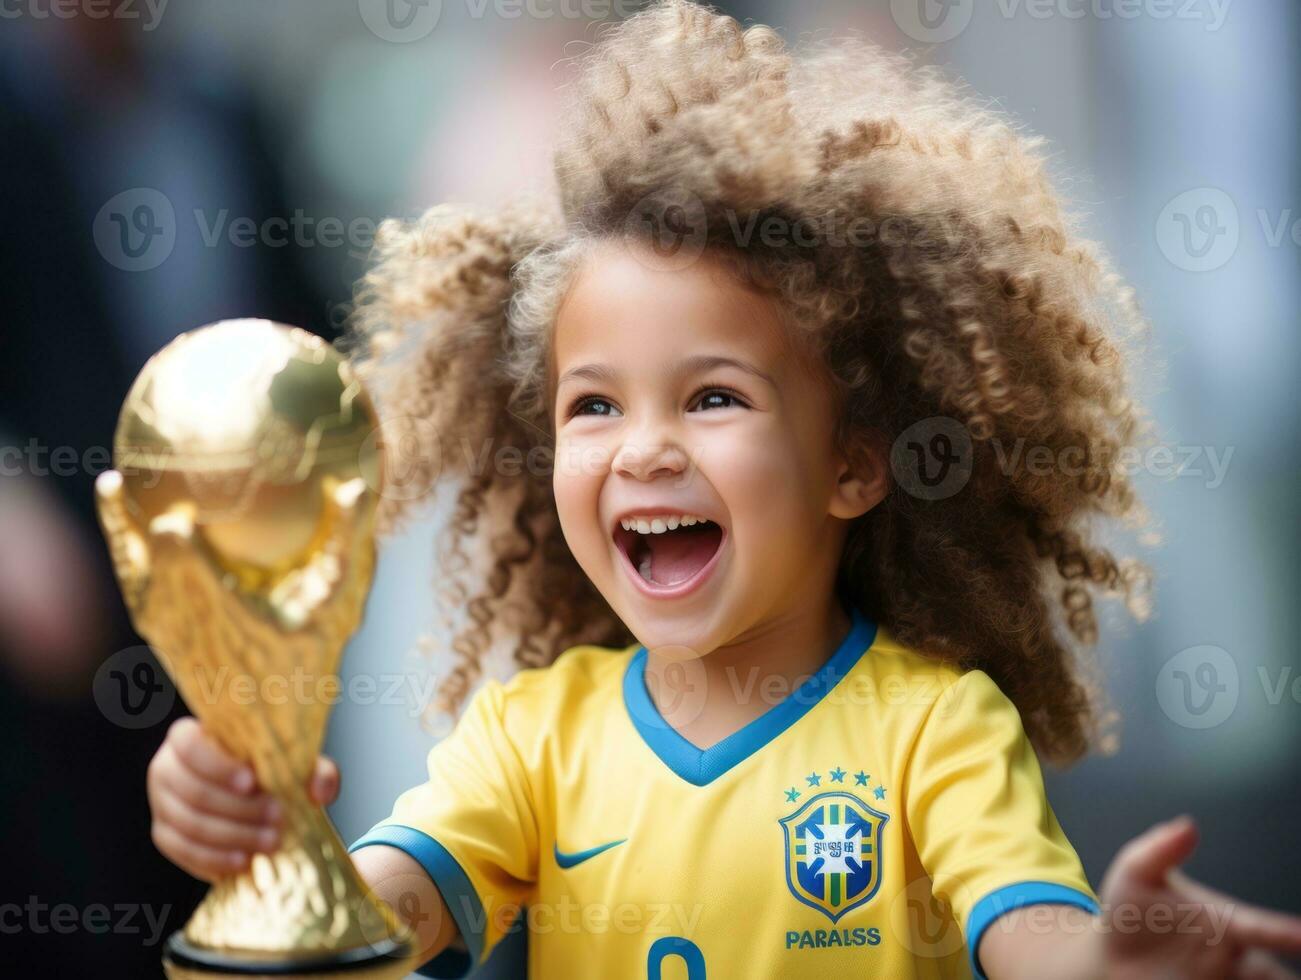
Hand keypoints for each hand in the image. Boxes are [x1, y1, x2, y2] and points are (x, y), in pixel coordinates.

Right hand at [146, 717, 340, 882]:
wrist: (252, 794)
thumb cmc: (268, 769)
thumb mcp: (295, 762)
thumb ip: (315, 771)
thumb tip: (320, 791)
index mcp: (190, 736)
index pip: (189, 745)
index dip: (218, 766)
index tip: (252, 782)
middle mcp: (166, 766)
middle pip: (194, 791)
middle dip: (239, 809)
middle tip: (277, 818)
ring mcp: (161, 802)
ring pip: (190, 824)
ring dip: (232, 837)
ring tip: (269, 843)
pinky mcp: (164, 833)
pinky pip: (182, 851)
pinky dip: (213, 859)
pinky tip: (243, 862)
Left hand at [1100, 816, 1300, 978]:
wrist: (1109, 954)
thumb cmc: (1132, 909)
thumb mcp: (1137, 874)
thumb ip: (1161, 849)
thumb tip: (1188, 824)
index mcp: (1227, 923)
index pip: (1264, 929)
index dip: (1288, 933)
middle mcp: (1234, 958)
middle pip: (1274, 974)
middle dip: (1290, 977)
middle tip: (1295, 978)